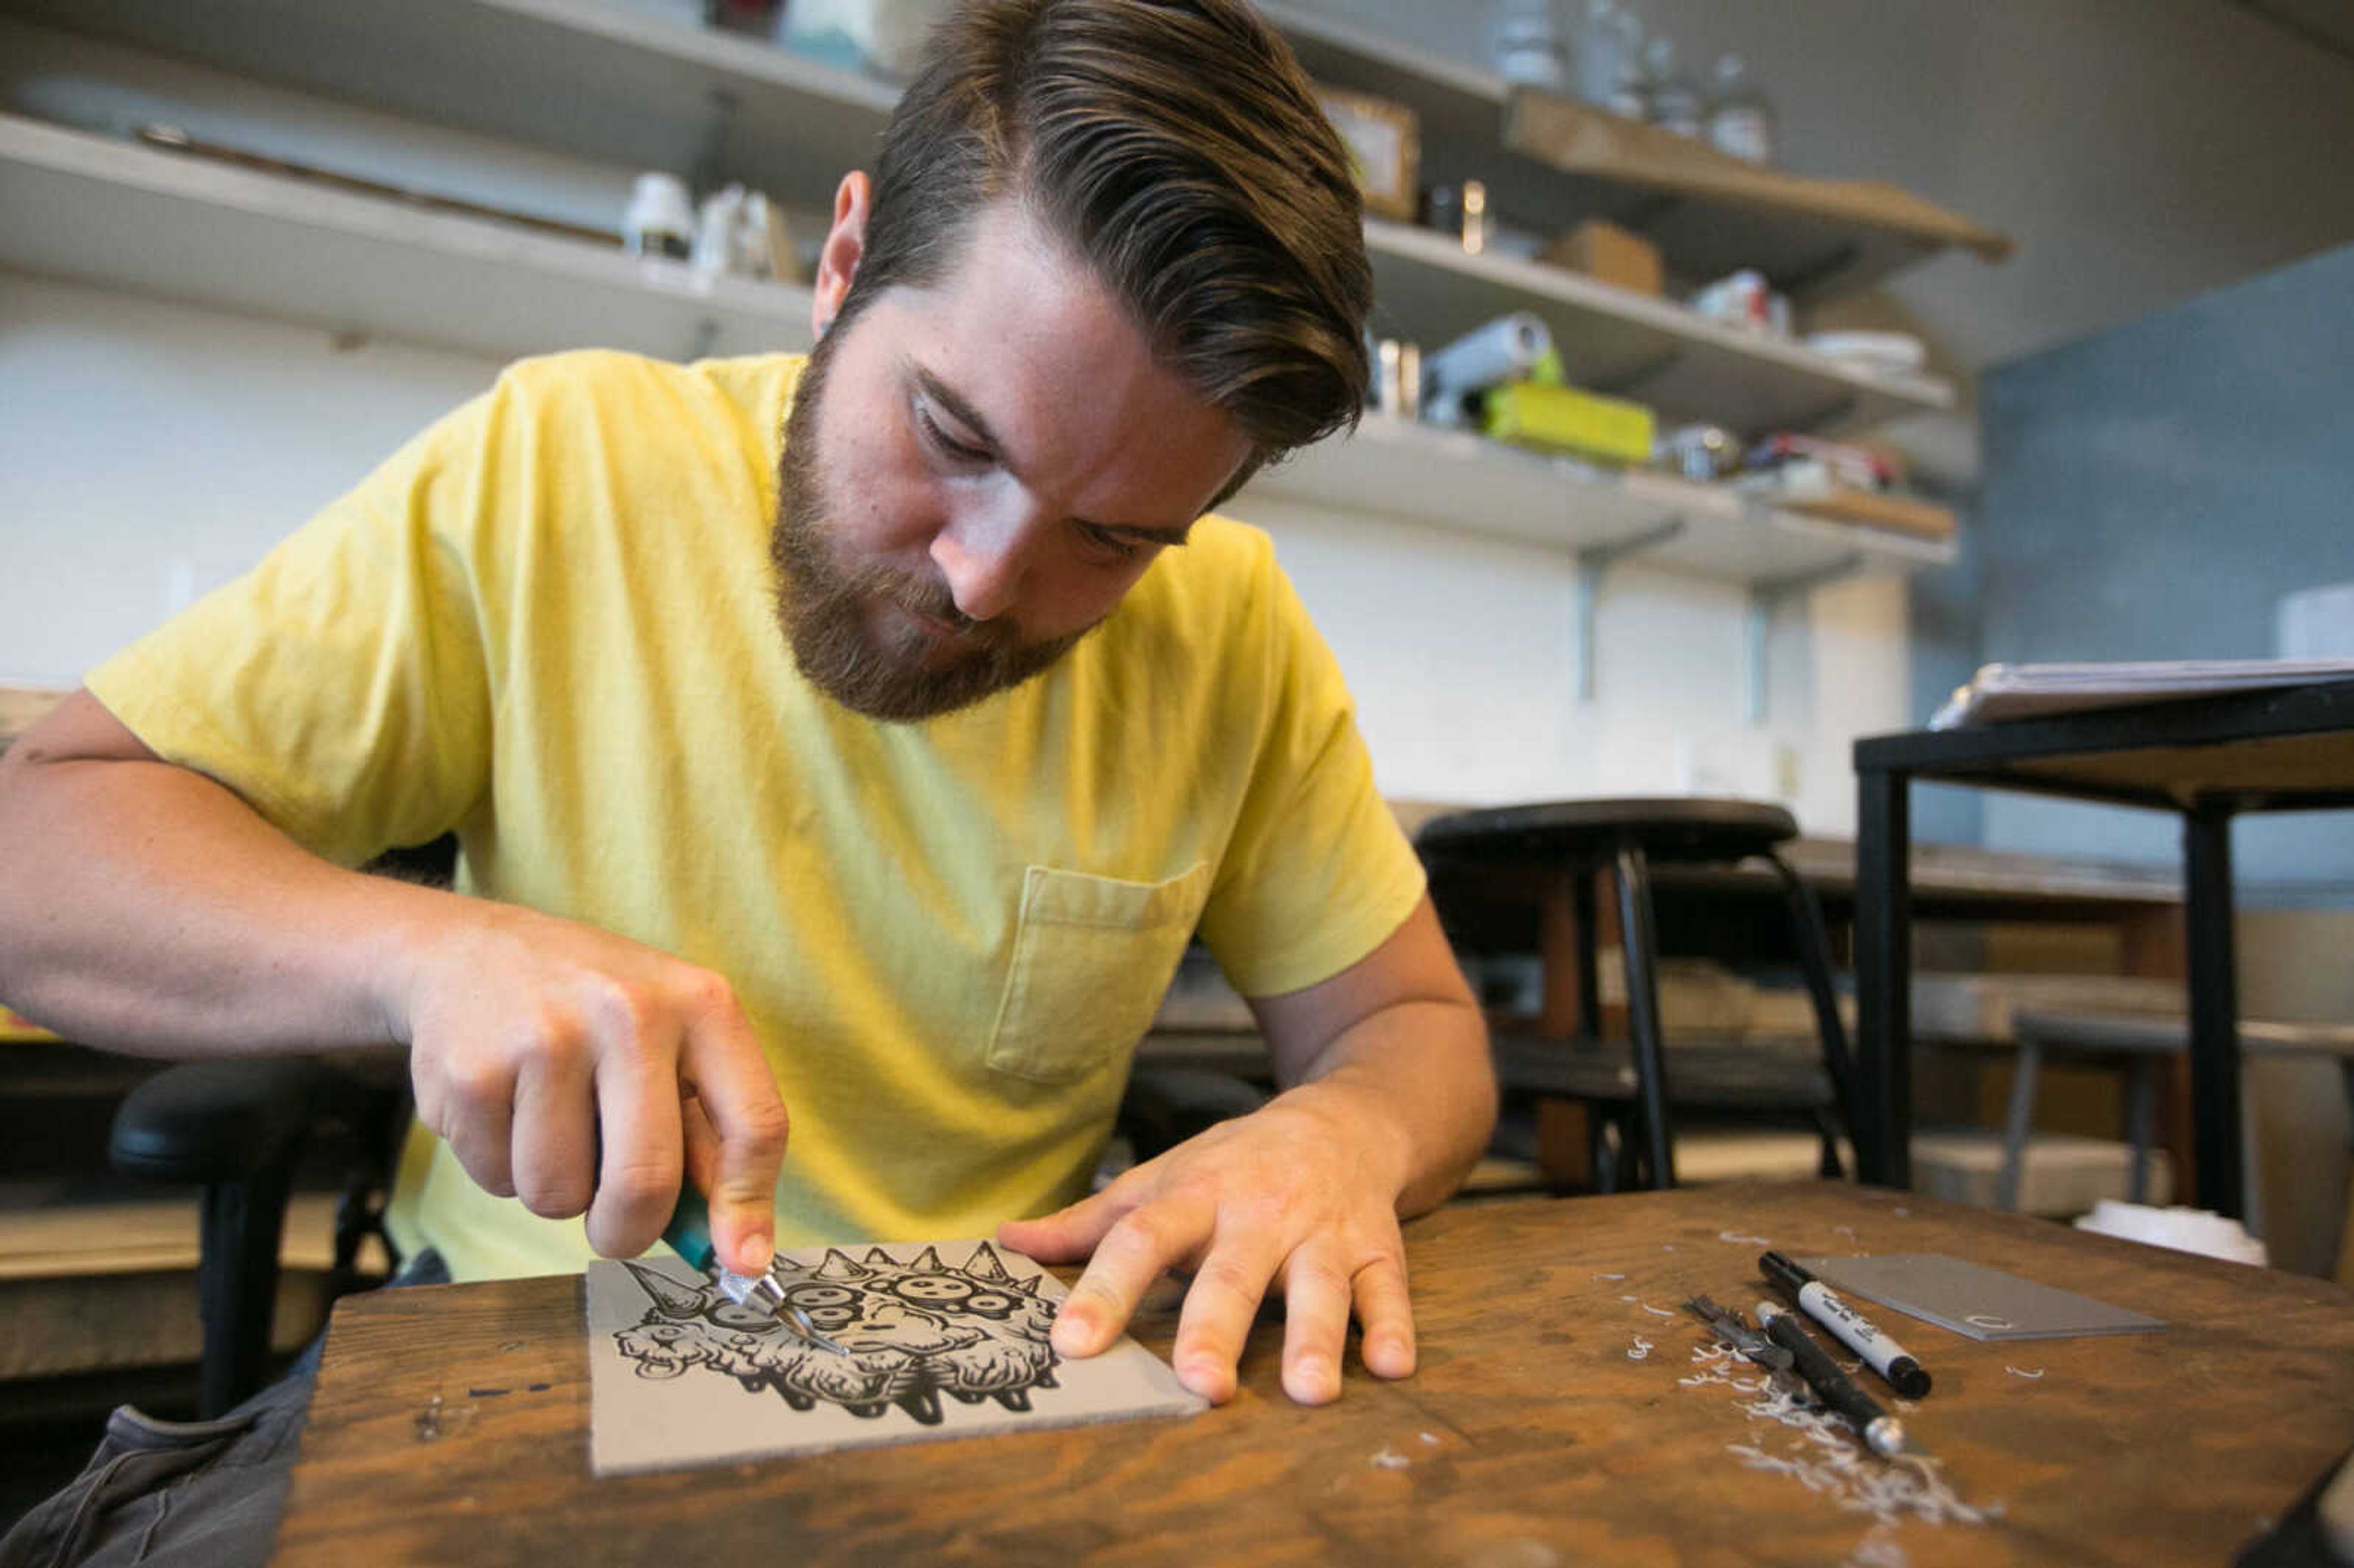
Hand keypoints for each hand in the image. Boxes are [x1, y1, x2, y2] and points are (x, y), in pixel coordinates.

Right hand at [397, 901, 788, 1272]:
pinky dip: (500, 1169)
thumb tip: (741, 1254)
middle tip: (615, 1224)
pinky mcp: (470, 1070)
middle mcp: (629, 1012)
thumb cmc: (596, 1016)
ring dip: (557, 1193)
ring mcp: (544, 1038)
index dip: (750, 1208)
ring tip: (552, 1128)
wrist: (472, 953)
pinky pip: (496, 1180)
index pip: (755, 1123)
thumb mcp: (674, 1042)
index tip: (741, 1264)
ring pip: (559, 1195)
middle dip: (628, 1231)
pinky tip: (505, 1109)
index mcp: (702, 1005)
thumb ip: (711, 1138)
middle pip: (646, 1183)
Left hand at [996, 1081, 1416, 1405]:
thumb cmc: (1235, 1165)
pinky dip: (1391, 1326)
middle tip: (1198, 1383)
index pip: (1141, 1240)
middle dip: (1216, 1327)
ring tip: (1308, 1392)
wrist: (1343, 1120)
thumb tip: (1004, 1243)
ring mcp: (1321, 1232)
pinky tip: (1390, 1366)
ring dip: (1315, 1338)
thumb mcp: (1161, 1179)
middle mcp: (1257, 1214)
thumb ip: (1089, 1221)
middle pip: (1232, 1273)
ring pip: (1319, 1286)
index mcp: (1194, 1198)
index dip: (1105, 1290)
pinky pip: (1386, 1289)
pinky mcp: (1377, 1248)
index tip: (1073, 1342)